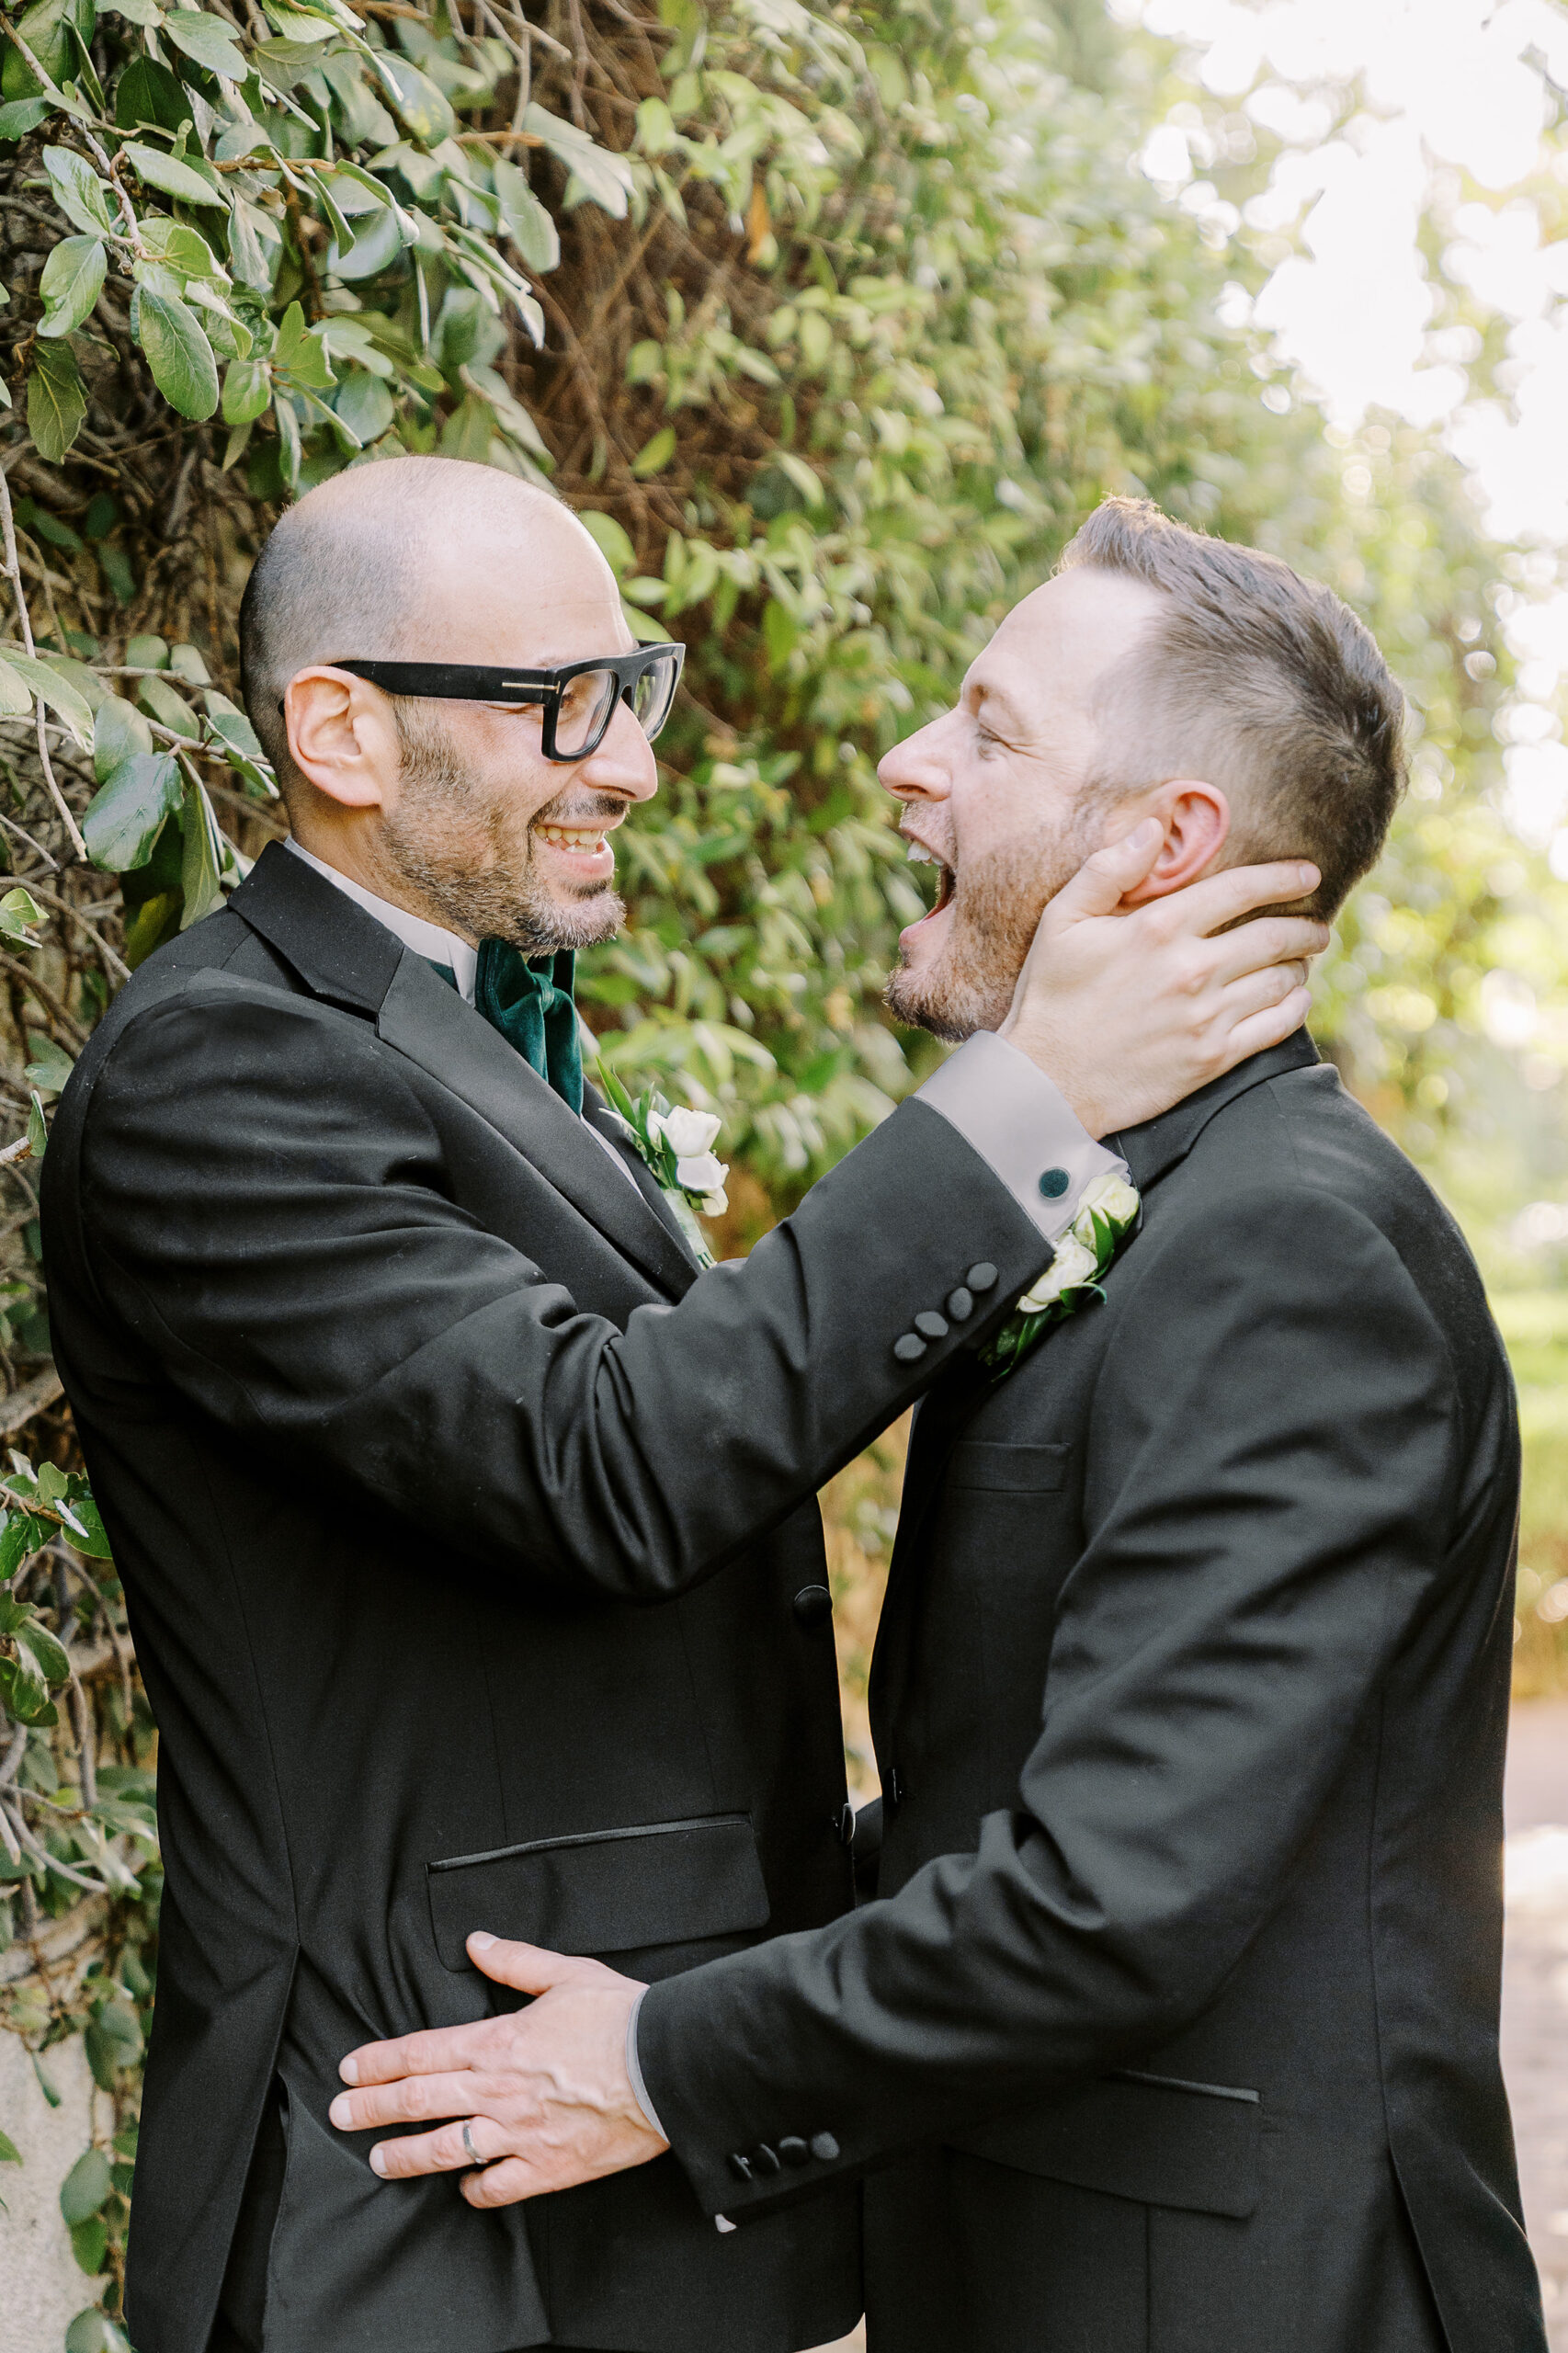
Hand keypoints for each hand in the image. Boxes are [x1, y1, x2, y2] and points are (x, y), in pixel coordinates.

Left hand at [329, 1932, 666, 2207]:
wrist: (666, 2065)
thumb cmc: (620, 2015)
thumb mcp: (566, 1972)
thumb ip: (515, 1961)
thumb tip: (476, 1943)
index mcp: (499, 2041)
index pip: (422, 2052)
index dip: (379, 2063)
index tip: (349, 2071)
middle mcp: (498, 2091)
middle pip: (420, 2102)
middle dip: (373, 2109)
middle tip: (339, 2117)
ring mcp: (520, 2134)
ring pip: (446, 2150)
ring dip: (406, 2156)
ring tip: (380, 2160)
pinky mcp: (547, 2167)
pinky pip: (498, 2185)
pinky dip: (476, 2188)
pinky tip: (464, 2187)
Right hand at [999, 821, 1328, 1136]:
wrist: (1047, 1083)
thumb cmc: (1051, 998)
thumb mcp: (1061, 921)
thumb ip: (1108, 869)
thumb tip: (1153, 827)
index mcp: (1157, 927)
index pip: (1240, 889)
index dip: (1283, 878)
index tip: (1308, 874)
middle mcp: (1191, 969)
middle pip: (1274, 936)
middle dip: (1305, 927)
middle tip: (1317, 926)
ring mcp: (1206, 1016)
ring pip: (1280, 981)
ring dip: (1299, 967)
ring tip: (1301, 962)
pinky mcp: (1212, 1058)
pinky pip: (1276, 1027)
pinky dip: (1295, 1008)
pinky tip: (1295, 1000)